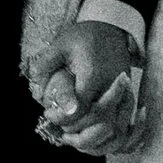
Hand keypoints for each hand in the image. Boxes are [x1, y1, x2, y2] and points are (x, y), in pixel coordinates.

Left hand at [33, 16, 146, 156]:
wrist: (112, 28)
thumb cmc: (84, 36)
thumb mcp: (60, 44)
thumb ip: (46, 64)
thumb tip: (35, 85)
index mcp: (93, 74)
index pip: (80, 108)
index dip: (63, 117)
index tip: (49, 114)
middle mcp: (111, 86)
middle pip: (98, 121)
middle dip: (76, 129)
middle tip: (59, 126)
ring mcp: (123, 92)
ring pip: (114, 126)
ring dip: (94, 135)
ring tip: (73, 132)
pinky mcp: (127, 95)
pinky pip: (122, 121)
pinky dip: (107, 131)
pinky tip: (90, 130)